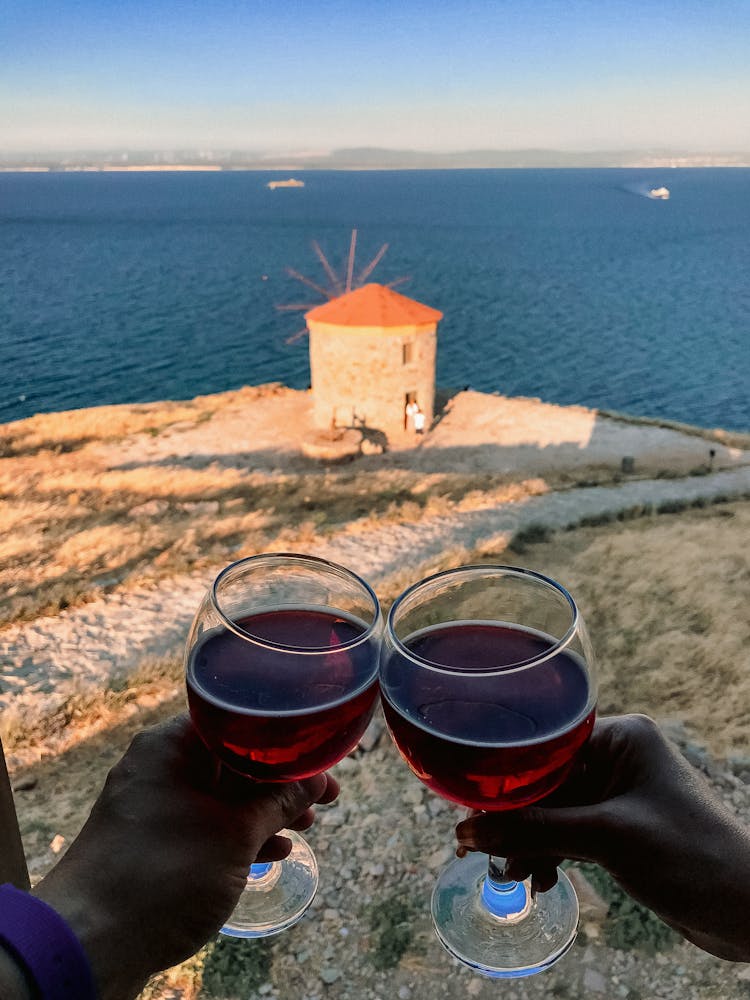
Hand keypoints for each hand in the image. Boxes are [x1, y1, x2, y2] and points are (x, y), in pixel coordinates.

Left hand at [33, 714, 338, 999]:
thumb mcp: (235, 834)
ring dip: (265, 809)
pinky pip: (205, 822)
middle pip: (234, 758)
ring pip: (222, 794)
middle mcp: (159, 764)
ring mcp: (153, 803)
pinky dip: (238, 832)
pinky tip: (272, 851)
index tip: (323, 757)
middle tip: (325, 797)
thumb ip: (279, 802)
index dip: (286, 739)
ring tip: (306, 826)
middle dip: (281, 780)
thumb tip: (317, 780)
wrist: (89, 943)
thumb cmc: (163, 874)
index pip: (239, 721)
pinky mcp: (152, 840)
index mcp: (172, 744)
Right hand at [456, 714, 749, 961]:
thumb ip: (535, 831)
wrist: (744, 911)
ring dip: (530, 841)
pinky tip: (538, 877)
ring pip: (553, 810)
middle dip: (515, 818)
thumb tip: (469, 831)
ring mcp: (619, 792)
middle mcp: (619, 757)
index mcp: (622, 737)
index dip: (508, 778)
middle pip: (545, 781)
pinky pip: (569, 830)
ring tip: (512, 874)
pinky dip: (551, 852)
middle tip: (479, 846)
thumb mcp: (606, 839)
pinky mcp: (619, 825)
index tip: (472, 805)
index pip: (547, 747)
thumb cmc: (689, 858)